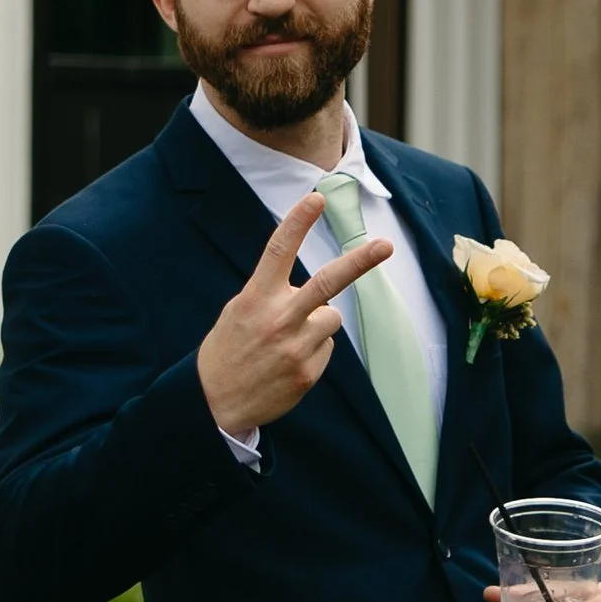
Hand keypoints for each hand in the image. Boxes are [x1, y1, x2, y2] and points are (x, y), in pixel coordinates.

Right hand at [196, 192, 395, 437]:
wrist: (215, 403)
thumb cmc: (228, 349)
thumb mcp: (238, 311)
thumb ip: (271, 294)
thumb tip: (314, 292)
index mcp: (256, 299)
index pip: (278, 252)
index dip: (297, 223)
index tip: (316, 199)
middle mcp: (278, 320)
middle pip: (326, 283)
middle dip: (359, 262)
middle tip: (385, 246)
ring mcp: (296, 348)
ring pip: (331, 318)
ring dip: (318, 323)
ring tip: (288, 341)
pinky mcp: (308, 372)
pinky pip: (326, 347)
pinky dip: (313, 350)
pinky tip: (287, 363)